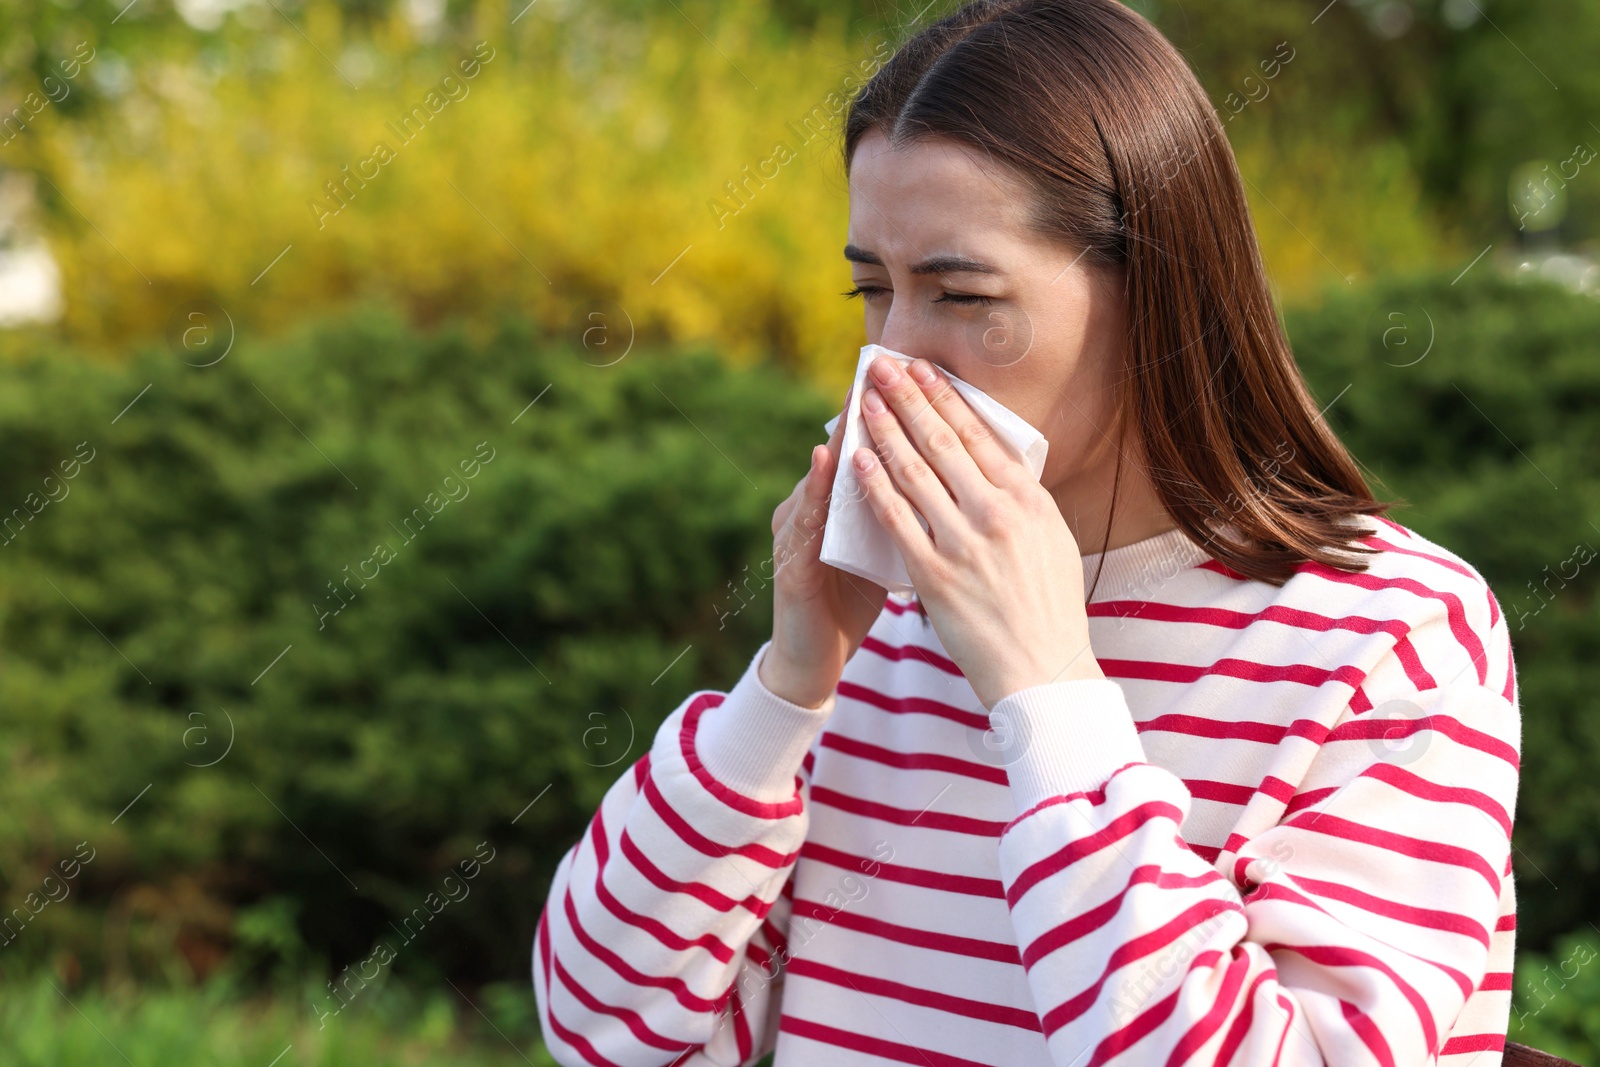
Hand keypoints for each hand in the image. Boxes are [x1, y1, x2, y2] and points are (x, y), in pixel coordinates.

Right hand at [762, 381, 889, 708]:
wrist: (815, 663)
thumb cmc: (852, 601)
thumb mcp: (886, 550)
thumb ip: (905, 512)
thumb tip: (953, 478)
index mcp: (840, 504)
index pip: (871, 452)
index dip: (895, 416)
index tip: (920, 375)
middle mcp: (813, 509)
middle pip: (844, 451)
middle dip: (870, 411)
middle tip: (889, 369)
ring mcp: (796, 533)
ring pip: (822, 478)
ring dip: (840, 438)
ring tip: (861, 402)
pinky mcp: (789, 564)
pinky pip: (804, 521)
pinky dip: (815, 491)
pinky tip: (827, 463)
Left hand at [852, 353, 1101, 708]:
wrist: (1042, 670)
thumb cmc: (1048, 605)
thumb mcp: (1050, 537)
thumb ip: (1020, 496)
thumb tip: (995, 456)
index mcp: (1029, 499)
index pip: (978, 434)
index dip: (943, 397)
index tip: (920, 368)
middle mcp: (998, 513)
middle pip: (941, 442)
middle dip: (907, 399)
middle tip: (882, 366)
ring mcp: (965, 543)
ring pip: (915, 473)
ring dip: (885, 431)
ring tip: (864, 402)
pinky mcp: (936, 574)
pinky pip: (897, 520)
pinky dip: (874, 486)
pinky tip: (856, 460)